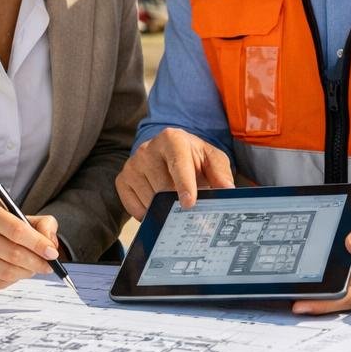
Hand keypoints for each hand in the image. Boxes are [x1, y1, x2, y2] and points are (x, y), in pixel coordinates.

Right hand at [0, 205, 60, 289]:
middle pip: (13, 254)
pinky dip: (14, 280)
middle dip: (37, 262)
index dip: (38, 244)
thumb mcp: (17, 216)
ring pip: (7, 272)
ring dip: (27, 273)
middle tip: (48, 265)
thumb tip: (51, 244)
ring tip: (33, 268)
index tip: (53, 253)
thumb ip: (41, 224)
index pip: (17, 230)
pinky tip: (17, 272)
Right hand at [115, 128, 233, 218]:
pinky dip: (148, 213)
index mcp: (172, 139)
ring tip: (173, 199)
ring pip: (149, 199)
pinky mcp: (122, 180)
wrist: (171, 155)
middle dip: (177, 201)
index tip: (189, 203)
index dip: (184, 184)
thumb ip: (221, 174)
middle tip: (189, 205)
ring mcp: (132, 164)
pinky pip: (135, 207)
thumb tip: (227, 190)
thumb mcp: (213, 160)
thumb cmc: (194, 158)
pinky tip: (158, 203)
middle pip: (163, 187)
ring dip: (164, 207)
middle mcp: (148, 148)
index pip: (177, 163)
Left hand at [291, 202, 350, 313]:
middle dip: (314, 302)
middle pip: (341, 301)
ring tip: (290, 293)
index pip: (350, 293)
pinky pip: (343, 291)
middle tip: (285, 297)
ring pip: (341, 298)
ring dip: (318, 298)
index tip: (302, 303)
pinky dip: (325, 290)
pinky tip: (307, 284)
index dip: (325, 302)